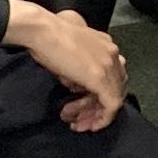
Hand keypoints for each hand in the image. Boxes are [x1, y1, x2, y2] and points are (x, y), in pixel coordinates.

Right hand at [9, 3, 128, 130]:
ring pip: (114, 98)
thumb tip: (75, 83)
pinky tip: (90, 126)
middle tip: (82, 119)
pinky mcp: (101, 79)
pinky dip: (102, 118)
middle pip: (115, 87)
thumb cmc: (48, 37)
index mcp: (105, 45)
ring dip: (96, 114)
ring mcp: (109, 66)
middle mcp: (112, 54)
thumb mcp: (69, 50)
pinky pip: (111, 105)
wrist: (42, 31)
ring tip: (78, 124)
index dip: (100, 94)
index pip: (112, 75)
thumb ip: (78, 65)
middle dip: (98, 107)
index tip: (85, 105)